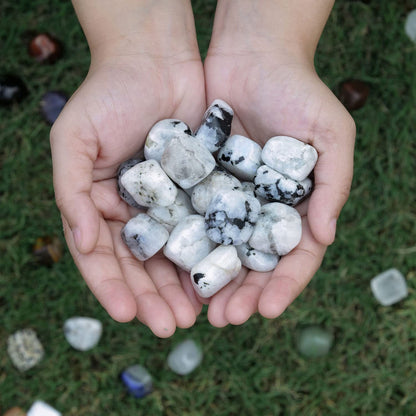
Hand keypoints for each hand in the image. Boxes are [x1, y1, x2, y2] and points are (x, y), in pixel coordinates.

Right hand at [50, 7, 205, 336]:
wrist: (155, 62)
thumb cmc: (108, 96)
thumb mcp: (74, 140)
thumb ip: (71, 192)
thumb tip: (82, 242)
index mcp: (100, 204)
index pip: (102, 256)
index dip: (113, 287)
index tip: (128, 314)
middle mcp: (134, 211)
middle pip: (141, 264)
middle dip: (153, 296)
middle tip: (169, 325)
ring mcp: (168, 204)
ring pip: (174, 254)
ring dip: (182, 286)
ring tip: (195, 315)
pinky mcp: (198, 192)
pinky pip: (203, 228)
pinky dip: (208, 254)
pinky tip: (218, 278)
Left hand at [202, 4, 354, 326]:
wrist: (253, 56)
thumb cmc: (299, 90)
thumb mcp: (332, 133)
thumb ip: (333, 183)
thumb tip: (326, 237)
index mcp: (297, 203)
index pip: (295, 254)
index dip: (284, 284)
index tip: (267, 309)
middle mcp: (263, 207)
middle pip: (256, 260)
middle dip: (244, 292)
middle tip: (225, 319)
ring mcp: (232, 197)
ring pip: (222, 247)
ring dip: (213, 278)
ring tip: (200, 307)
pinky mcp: (203, 182)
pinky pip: (195, 217)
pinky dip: (189, 243)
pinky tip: (177, 268)